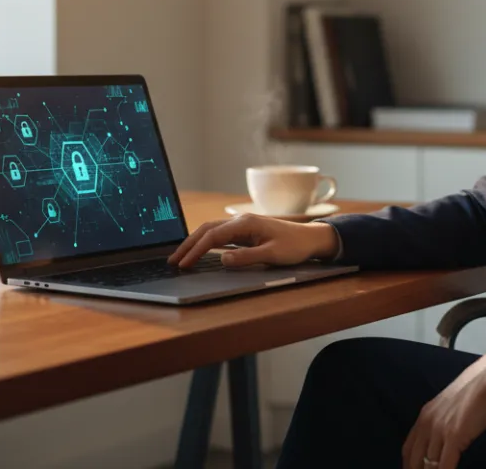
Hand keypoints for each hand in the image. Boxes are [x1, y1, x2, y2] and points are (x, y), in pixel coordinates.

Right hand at [167, 214, 339, 267]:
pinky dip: (206, 242)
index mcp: (246, 224)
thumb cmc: (295, 246)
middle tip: (173, 261)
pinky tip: (199, 251)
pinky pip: (220, 235)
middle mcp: (241, 221)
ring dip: (195, 242)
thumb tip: (222, 259)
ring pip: (211, 230)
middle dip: (189, 244)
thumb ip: (247, 257)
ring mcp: (243, 225)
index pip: (213, 236)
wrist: (311, 238)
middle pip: (207, 229)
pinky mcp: (245, 232)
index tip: (183, 264)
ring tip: (181, 257)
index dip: (196, 250)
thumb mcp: (273, 254)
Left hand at [402, 350, 485, 468]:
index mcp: (424, 417)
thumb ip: (442, 424)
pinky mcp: (453, 437)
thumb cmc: (475, 392)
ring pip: (428, 466)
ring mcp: (439, 430)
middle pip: (413, 460)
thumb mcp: (449, 408)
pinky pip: (444, 466)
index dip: (409, 466)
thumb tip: (443, 442)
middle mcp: (427, 424)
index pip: (408, 449)